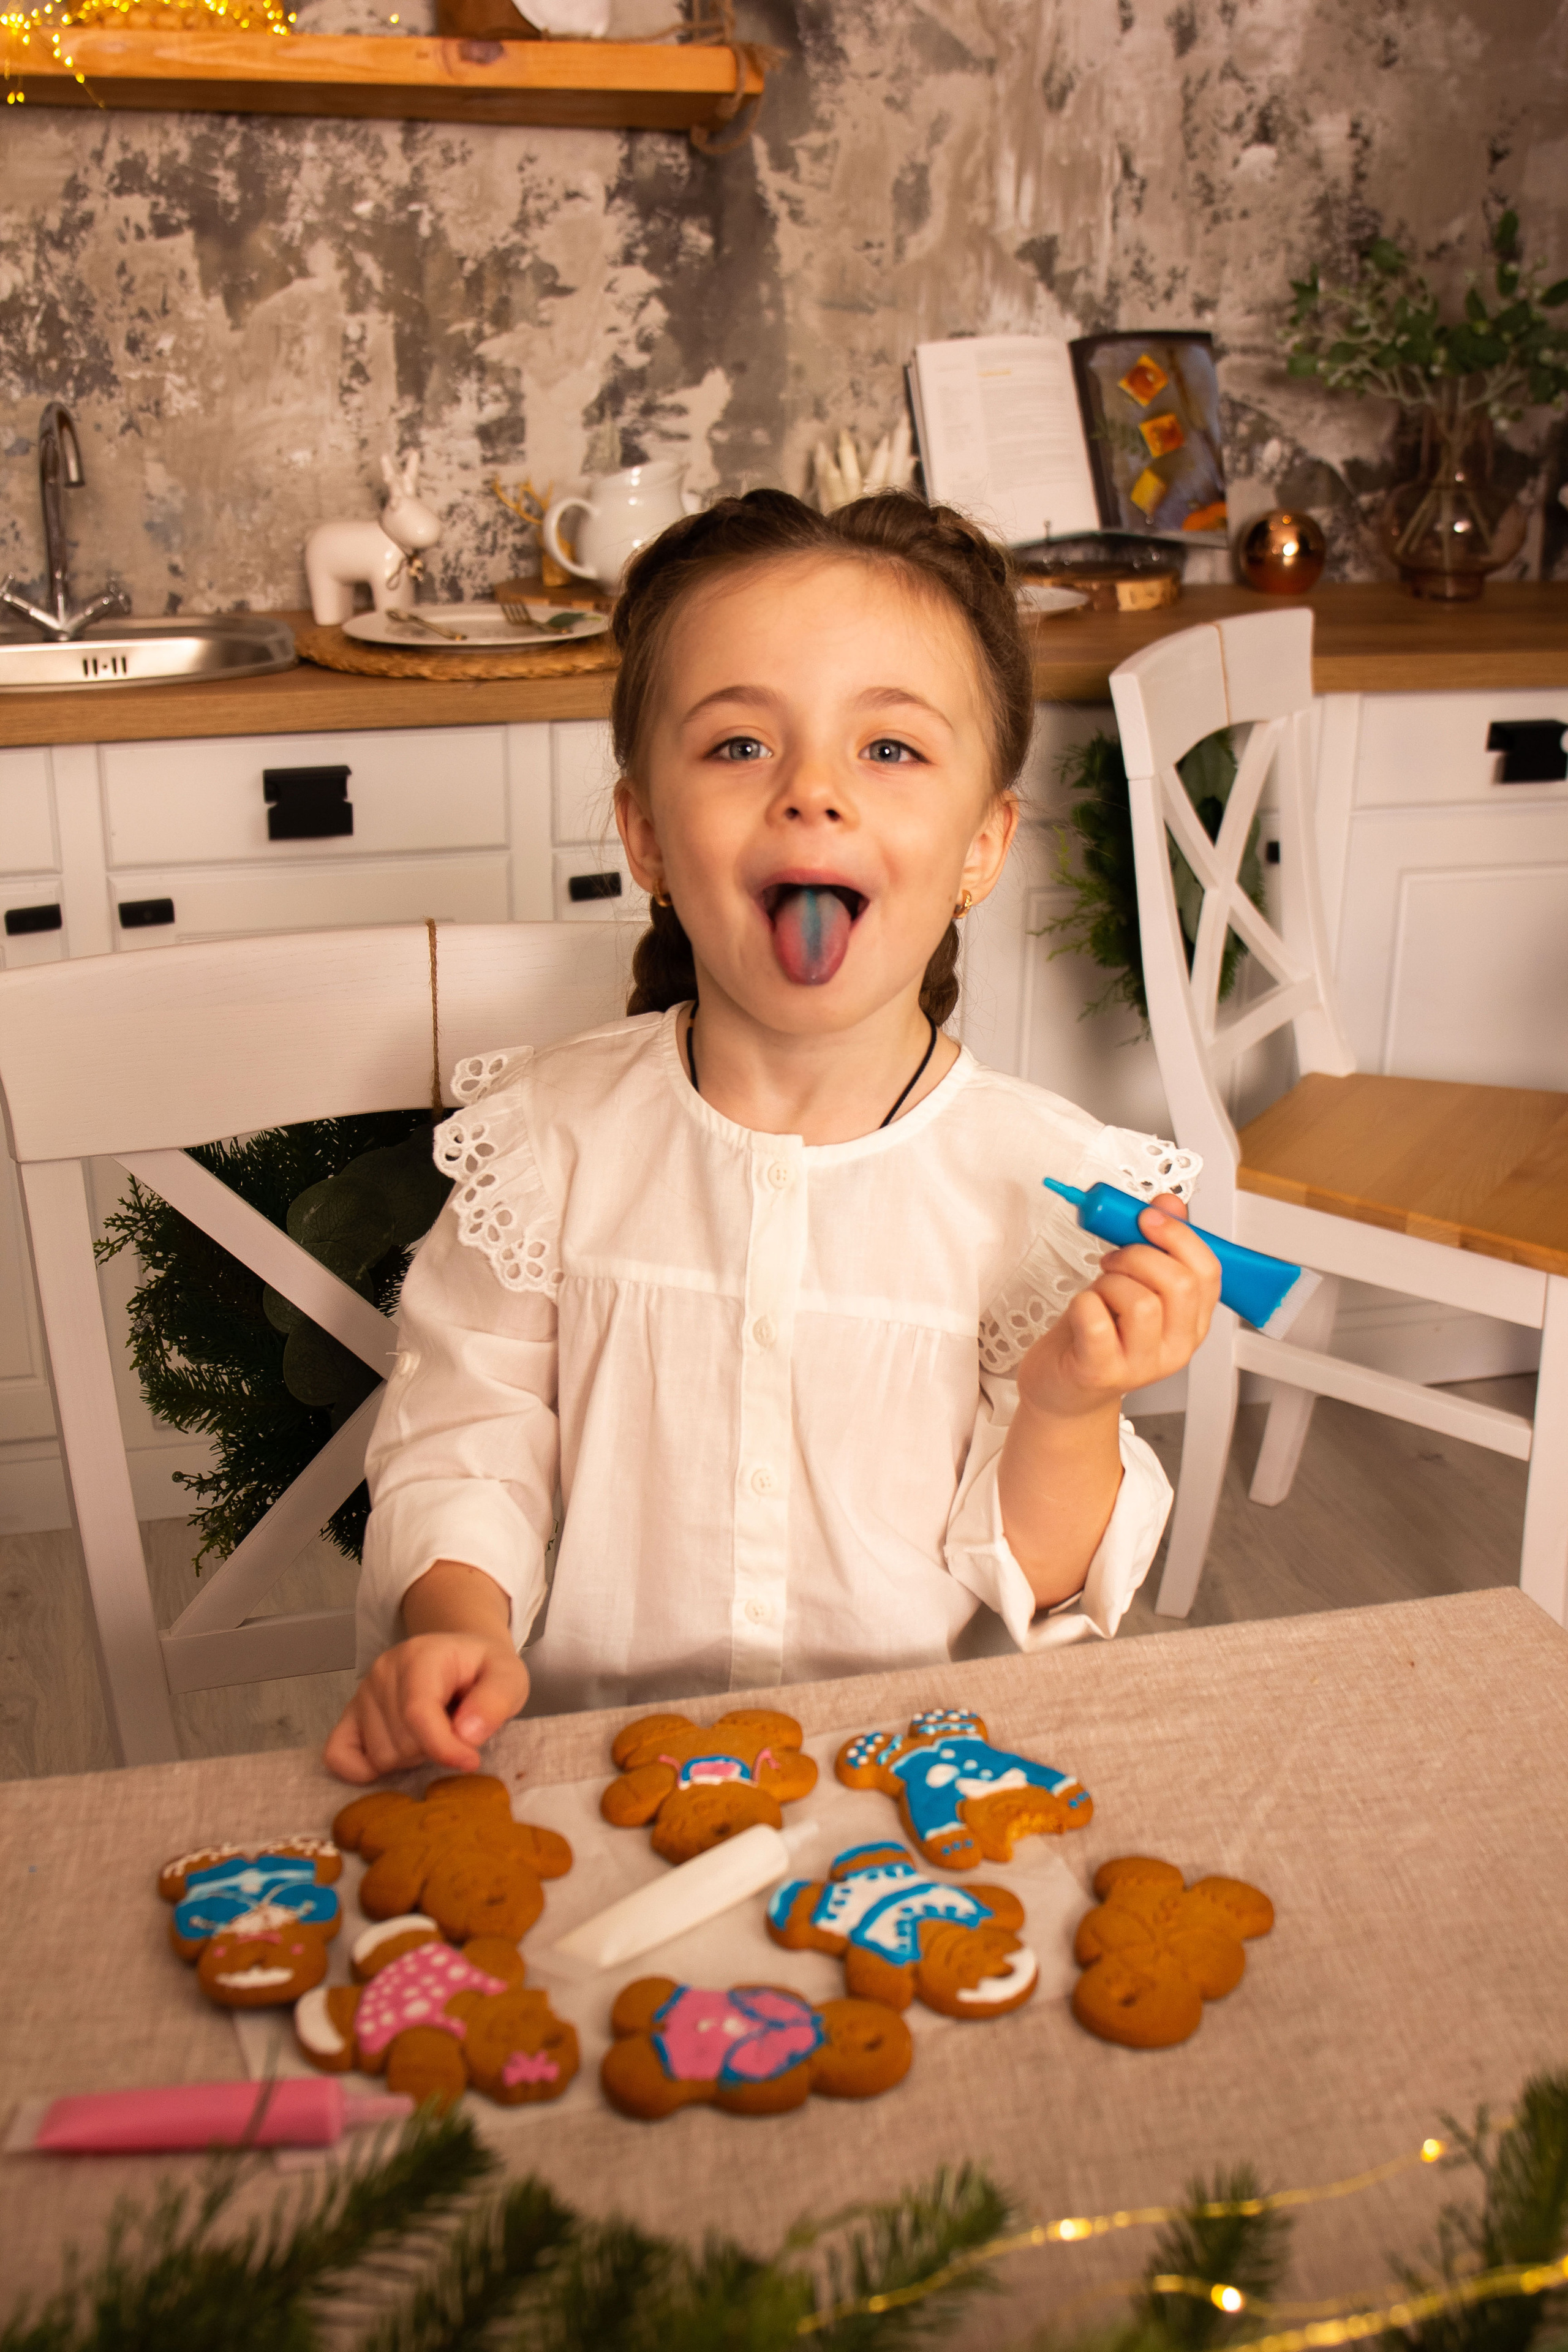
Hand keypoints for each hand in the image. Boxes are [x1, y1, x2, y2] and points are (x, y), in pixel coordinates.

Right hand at [324, 1633, 530, 1782]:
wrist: (461, 1658)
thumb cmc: (482, 1671)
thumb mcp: (509, 1676)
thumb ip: (496, 1700)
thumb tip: (466, 1734)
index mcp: (421, 1655)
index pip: (418, 1713)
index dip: (444, 1747)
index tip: (471, 1761)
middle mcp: (383, 1671)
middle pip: (400, 1742)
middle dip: (432, 1750)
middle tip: (453, 1731)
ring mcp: (362, 1693)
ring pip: (378, 1756)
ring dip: (410, 1759)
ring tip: (431, 1734)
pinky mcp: (349, 1714)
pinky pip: (337, 1756)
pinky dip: (364, 1769)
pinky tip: (397, 1755)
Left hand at [1015, 1193, 1220, 1421]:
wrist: (1065, 1388)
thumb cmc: (1099, 1333)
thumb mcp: (1133, 1285)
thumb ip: (1156, 1244)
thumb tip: (1169, 1203)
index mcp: (1192, 1323)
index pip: (1208, 1272)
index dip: (1179, 1235)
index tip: (1147, 1217)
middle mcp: (1176, 1348)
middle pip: (1180, 1284)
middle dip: (1140, 1254)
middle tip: (1114, 1258)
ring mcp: (1141, 1365)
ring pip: (1141, 1301)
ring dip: (1110, 1281)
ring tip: (1099, 1290)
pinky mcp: (1100, 1371)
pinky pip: (1095, 1319)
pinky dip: (1083, 1301)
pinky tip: (1081, 1309)